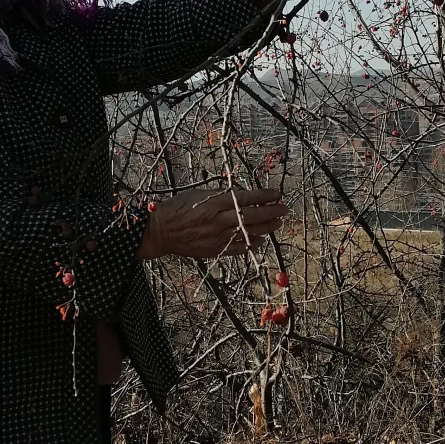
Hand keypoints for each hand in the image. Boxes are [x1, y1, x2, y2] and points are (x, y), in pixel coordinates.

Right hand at [137, 187, 287, 260]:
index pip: (244, 198)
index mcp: (213, 203)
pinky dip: (251, 244)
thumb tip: (240, 195)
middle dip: (271, 212)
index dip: (263, 196)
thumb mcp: (197, 194)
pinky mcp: (214, 249)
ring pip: (248, 232)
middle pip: (251, 216)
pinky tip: (262, 240)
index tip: (276, 194)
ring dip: (266, 228)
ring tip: (278, 223)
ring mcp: (217, 236)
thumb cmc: (177, 209)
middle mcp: (218, 220)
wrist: (160, 231)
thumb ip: (219, 195)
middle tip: (284, 209)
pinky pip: (238, 248)